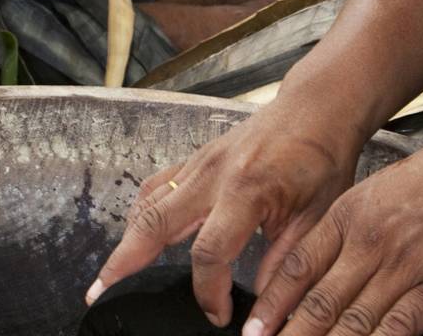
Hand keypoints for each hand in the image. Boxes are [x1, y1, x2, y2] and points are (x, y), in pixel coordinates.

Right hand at [89, 99, 364, 327]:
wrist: (316, 107)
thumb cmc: (323, 157)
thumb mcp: (318, 214)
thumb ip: (288, 261)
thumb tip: (265, 306)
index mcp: (246, 190)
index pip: (209, 252)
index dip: (209, 292)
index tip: (219, 314)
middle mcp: (213, 174)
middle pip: (155, 223)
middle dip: (125, 261)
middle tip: (100, 292)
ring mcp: (200, 162)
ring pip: (148, 203)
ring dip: (126, 239)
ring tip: (109, 273)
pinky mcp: (197, 156)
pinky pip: (158, 184)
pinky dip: (141, 211)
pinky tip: (136, 233)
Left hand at [244, 125, 422, 335]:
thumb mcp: (375, 194)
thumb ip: (344, 232)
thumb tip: (314, 270)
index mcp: (348, 215)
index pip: (297, 268)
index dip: (272, 304)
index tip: (252, 330)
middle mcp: (369, 240)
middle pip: (319, 301)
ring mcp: (404, 263)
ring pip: (355, 319)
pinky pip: (401, 324)